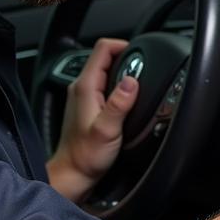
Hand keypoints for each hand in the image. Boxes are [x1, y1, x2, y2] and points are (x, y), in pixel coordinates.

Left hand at [46, 37, 139, 203]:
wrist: (74, 174)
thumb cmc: (87, 156)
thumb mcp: (107, 130)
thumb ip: (119, 104)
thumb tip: (132, 81)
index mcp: (85, 87)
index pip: (102, 48)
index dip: (123, 44)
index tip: (140, 54)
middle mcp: (82, 88)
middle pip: (106, 57)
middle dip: (127, 58)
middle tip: (145, 70)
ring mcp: (84, 96)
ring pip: (106, 70)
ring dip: (124, 71)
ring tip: (139, 83)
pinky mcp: (89, 105)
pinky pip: (106, 84)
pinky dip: (119, 85)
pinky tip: (129, 99)